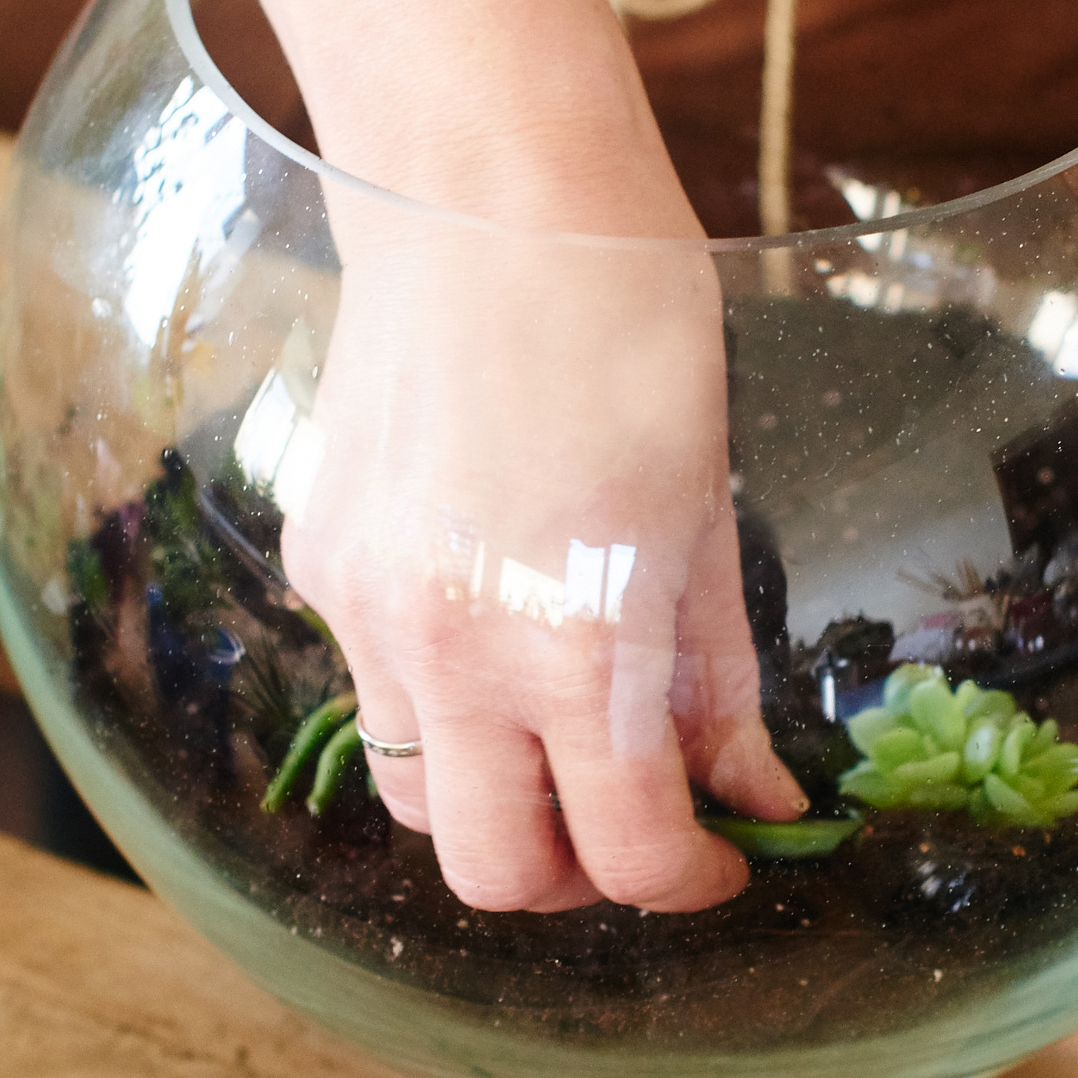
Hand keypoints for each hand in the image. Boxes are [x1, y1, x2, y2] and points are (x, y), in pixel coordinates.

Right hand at [255, 0, 805, 912]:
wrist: (485, 194)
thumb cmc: (630, 327)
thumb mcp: (709, 513)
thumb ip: (715, 678)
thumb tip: (754, 792)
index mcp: (574, 647)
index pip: (627, 854)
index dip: (692, 882)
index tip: (725, 857)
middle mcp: (452, 656)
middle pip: (495, 875)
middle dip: (577, 877)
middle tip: (636, 821)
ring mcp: (368, 615)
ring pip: (420, 798)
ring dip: (497, 802)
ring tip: (562, 738)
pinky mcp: (323, 566)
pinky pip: (377, 690)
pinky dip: (443, 704)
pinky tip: (498, 621)